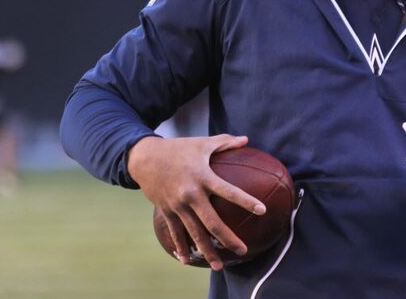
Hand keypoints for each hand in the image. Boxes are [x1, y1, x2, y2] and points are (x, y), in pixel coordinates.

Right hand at [127, 134, 266, 269]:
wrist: (144, 157)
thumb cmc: (178, 148)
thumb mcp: (202, 143)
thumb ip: (225, 142)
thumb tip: (246, 139)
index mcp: (203, 176)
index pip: (229, 191)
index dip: (246, 201)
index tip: (262, 210)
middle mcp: (190, 194)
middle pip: (212, 222)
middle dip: (228, 239)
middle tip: (243, 251)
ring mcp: (177, 205)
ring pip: (195, 233)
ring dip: (207, 252)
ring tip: (219, 266)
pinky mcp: (166, 211)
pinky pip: (175, 232)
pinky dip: (182, 247)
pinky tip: (188, 260)